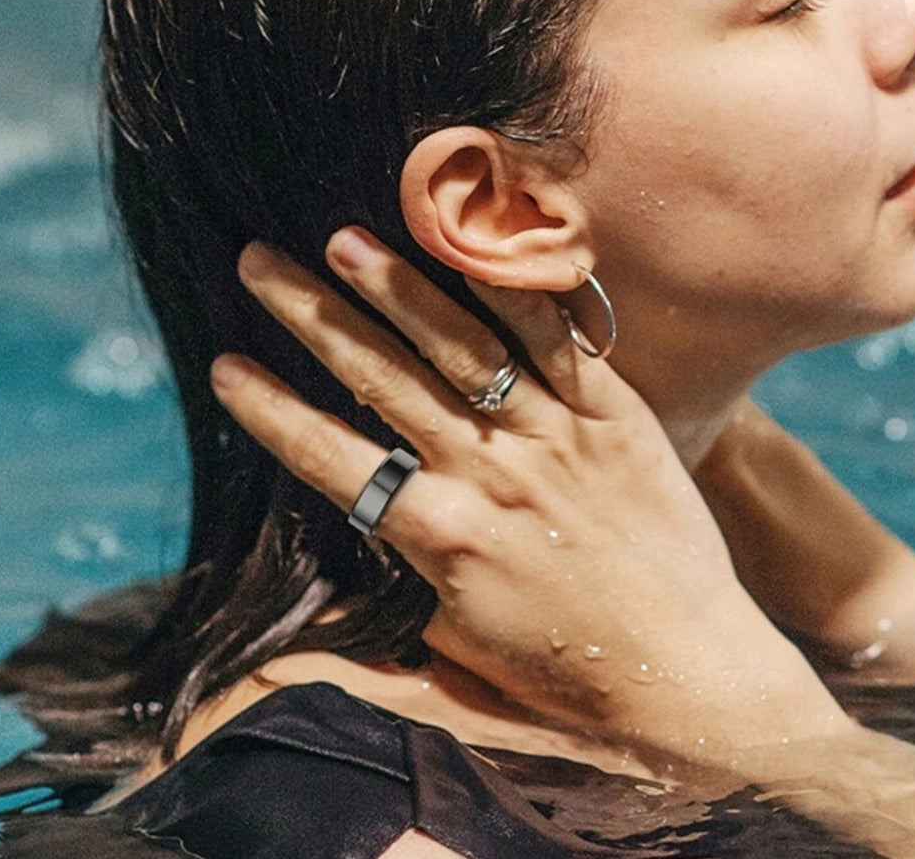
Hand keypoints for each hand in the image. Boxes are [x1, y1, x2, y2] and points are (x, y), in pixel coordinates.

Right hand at [210, 229, 914, 856]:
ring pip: (460, 345)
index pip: (331, 458)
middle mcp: (491, 475)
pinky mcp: (615, 415)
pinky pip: (558, 340)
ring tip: (343, 237)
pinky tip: (472, 246)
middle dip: (310, 314)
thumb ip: (387, 599)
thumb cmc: (567, 677)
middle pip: (380, 377)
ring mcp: (555, 437)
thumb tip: (323, 569)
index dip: (269, 409)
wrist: (690, 676)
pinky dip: (513, 291)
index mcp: (441, 539)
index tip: (223, 364)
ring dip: (396, 288)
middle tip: (258, 259)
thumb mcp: (457, 653)